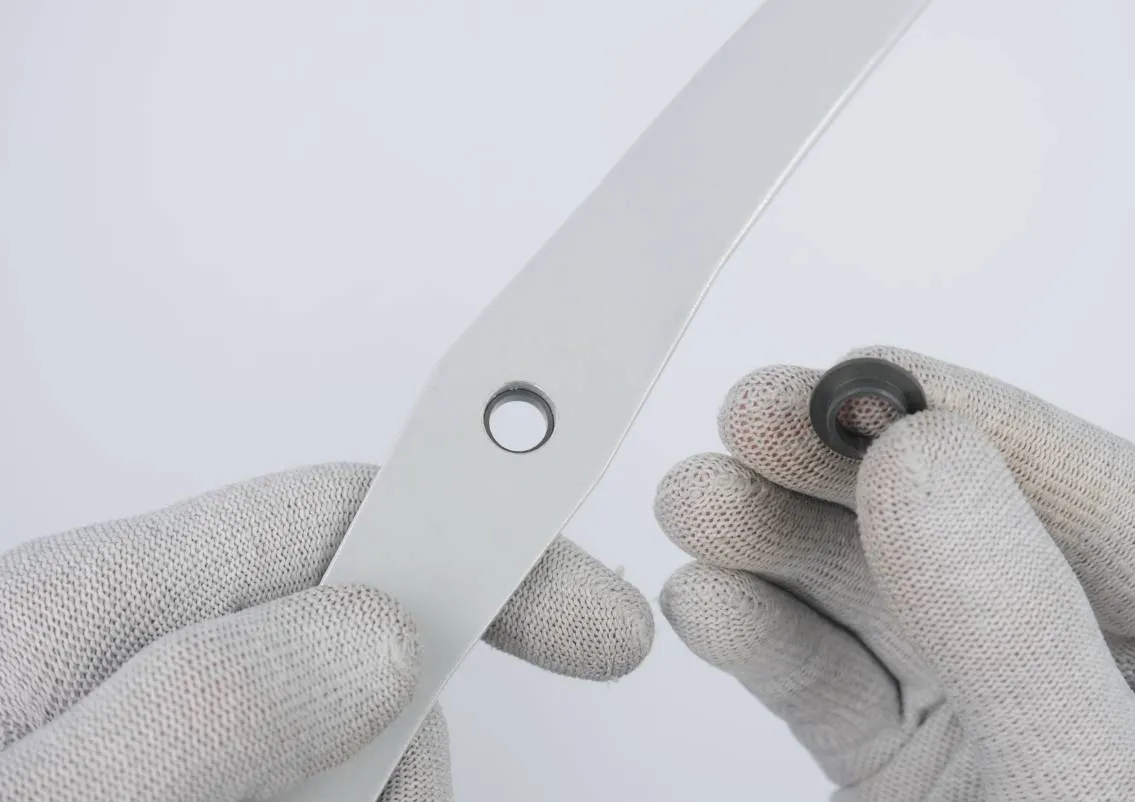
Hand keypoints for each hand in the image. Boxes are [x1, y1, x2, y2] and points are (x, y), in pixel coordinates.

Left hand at [0, 464, 652, 800]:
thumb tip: (377, 626)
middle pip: (367, 661)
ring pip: (347, 768)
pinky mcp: (186, 795)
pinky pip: (315, 801)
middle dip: (403, 760)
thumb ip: (207, 702)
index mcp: (105, 606)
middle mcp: (139, 665)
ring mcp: (163, 753)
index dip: (497, 543)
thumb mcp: (45, 798)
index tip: (602, 623)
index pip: (353, 514)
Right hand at [655, 346, 1134, 799]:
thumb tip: (920, 459)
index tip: (852, 377)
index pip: (1079, 490)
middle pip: (951, 522)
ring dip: (775, 540)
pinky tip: (710, 600)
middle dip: (834, 468)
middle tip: (744, 424)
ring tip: (695, 505)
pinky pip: (827, 679)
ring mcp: (990, 709)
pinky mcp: (910, 763)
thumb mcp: (1085, 790)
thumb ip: (1012, 626)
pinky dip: (758, 634)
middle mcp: (1087, 663)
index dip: (957, 414)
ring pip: (872, 591)